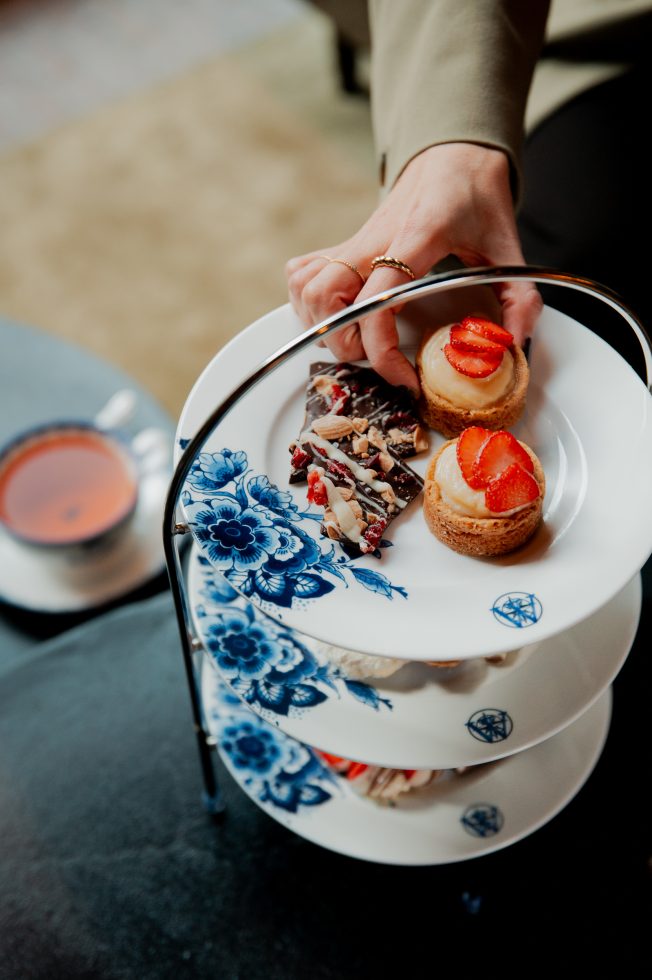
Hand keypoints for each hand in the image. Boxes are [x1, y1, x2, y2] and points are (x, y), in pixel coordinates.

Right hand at [286, 143, 541, 393]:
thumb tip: (512, 346)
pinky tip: (338, 315)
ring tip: (360, 340)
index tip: (407, 377)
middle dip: (347, 345)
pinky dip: (307, 301)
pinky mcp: (344, 245)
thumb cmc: (477, 198)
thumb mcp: (510, 249)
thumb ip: (520, 300)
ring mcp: (353, 243)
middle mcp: (373, 241)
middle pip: (326, 300)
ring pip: (306, 288)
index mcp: (415, 239)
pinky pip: (302, 274)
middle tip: (381, 358)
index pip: (376, 302)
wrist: (454, 155)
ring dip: (323, 325)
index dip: (382, 351)